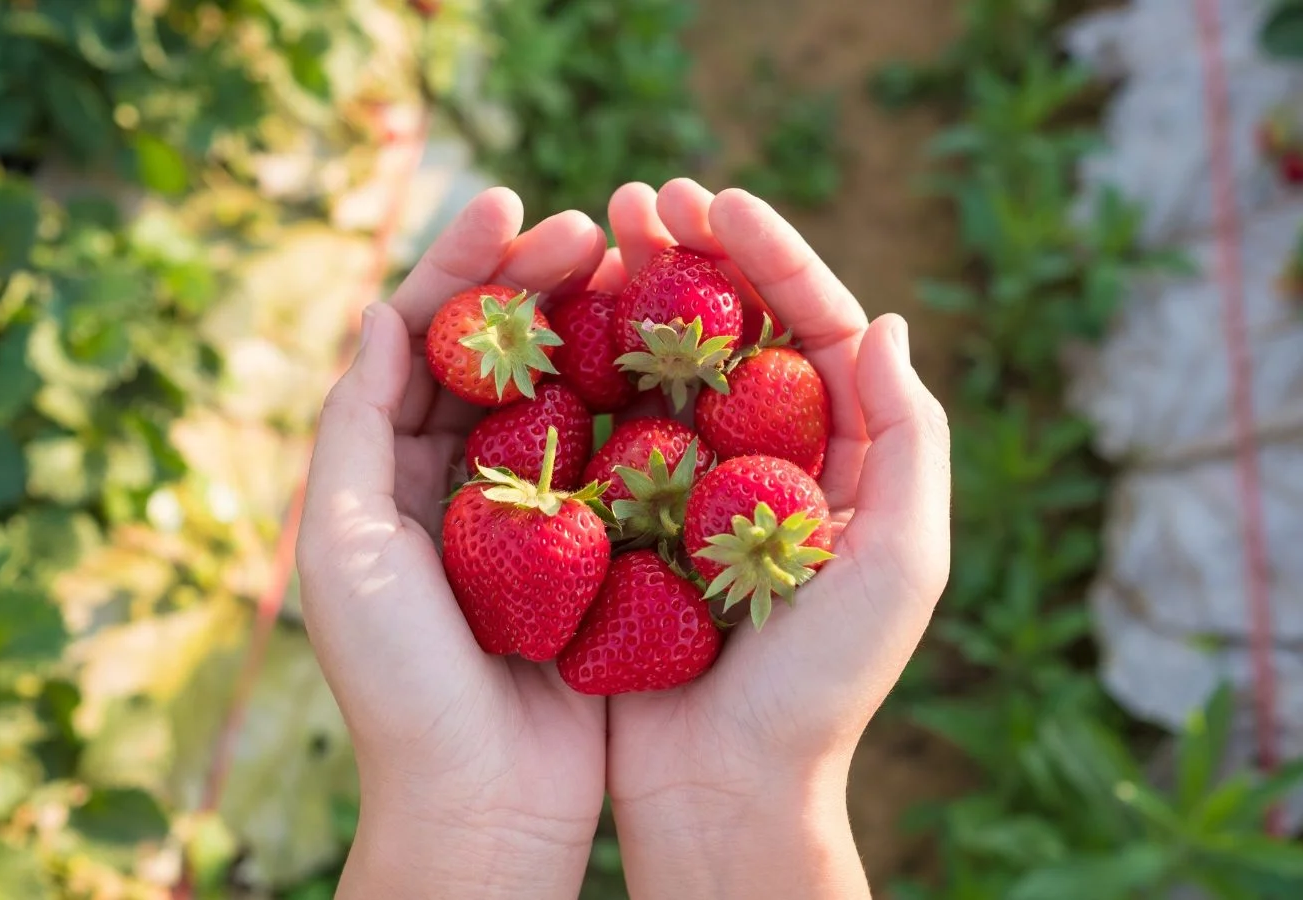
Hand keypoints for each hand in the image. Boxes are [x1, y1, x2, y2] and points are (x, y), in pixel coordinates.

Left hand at [296, 188, 609, 898]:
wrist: (481, 800)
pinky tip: (673, 358)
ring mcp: (532, 513)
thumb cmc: (399, 681)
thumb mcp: (345, 546)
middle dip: (538, 281)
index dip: (463, 268)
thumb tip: (377, 313)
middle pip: (499, 354)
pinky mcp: (594, 549)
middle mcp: (459, 481)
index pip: (423, 342)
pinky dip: (639, 403)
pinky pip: (617, 458)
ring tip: (637, 267)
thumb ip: (352, 427)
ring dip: (595, 327)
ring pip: (563, 394)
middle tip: (592, 228)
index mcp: (390, 472)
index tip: (513, 206)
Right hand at [600, 180, 951, 899]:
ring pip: (667, 364)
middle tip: (638, 199)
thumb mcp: (898, 564)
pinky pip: (613, 426)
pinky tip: (557, 323)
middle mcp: (771, 459)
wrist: (725, 786)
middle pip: (735, 330)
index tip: (719, 202)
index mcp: (844, 457)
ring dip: (634, 293)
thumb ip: (907, 440)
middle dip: (692, 256)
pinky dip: (589, 369)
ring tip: (593, 234)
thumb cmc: (821, 687)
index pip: (814, 329)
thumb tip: (883, 321)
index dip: (772, 257)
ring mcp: (697, 484)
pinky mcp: (633, 517)